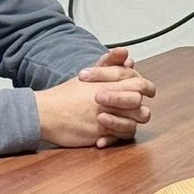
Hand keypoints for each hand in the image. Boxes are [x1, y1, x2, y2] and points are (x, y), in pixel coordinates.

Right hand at [37, 57, 156, 148]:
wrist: (47, 111)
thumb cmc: (67, 94)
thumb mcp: (89, 75)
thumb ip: (109, 64)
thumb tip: (127, 54)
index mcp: (111, 83)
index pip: (140, 83)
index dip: (146, 88)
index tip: (146, 93)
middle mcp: (112, 99)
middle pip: (139, 104)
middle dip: (137, 108)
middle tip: (130, 110)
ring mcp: (107, 116)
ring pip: (133, 124)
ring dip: (127, 123)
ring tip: (115, 123)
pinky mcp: (100, 132)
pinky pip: (118, 138)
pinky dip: (113, 139)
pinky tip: (103, 138)